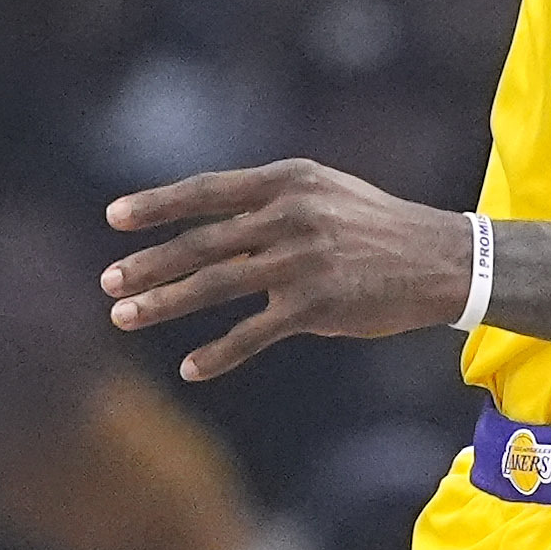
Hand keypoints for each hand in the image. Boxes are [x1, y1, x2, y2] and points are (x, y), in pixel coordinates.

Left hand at [101, 161, 473, 380]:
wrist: (441, 259)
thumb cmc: (374, 226)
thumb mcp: (322, 193)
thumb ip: (267, 203)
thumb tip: (210, 224)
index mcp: (286, 182)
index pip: (207, 191)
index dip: (157, 205)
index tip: (114, 218)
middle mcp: (289, 216)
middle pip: (201, 242)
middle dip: (149, 264)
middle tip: (109, 283)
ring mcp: (301, 260)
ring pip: (215, 284)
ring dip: (164, 303)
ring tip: (125, 317)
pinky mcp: (316, 304)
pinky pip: (253, 332)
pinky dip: (218, 353)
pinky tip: (190, 368)